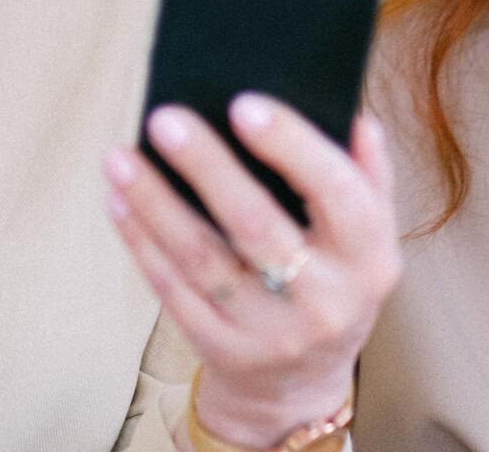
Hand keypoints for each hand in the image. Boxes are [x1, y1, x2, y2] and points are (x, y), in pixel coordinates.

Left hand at [104, 94, 401, 447]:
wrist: (302, 385)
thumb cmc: (334, 280)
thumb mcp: (369, 236)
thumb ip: (367, 174)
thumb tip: (352, 116)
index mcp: (368, 259)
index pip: (337, 194)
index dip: (292, 146)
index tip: (243, 103)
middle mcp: (323, 301)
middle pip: (257, 226)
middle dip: (207, 168)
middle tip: (166, 118)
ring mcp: (268, 334)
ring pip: (202, 261)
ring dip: (155, 204)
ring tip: (121, 157)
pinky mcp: (221, 350)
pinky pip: (173, 291)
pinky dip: (142, 242)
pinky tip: (119, 201)